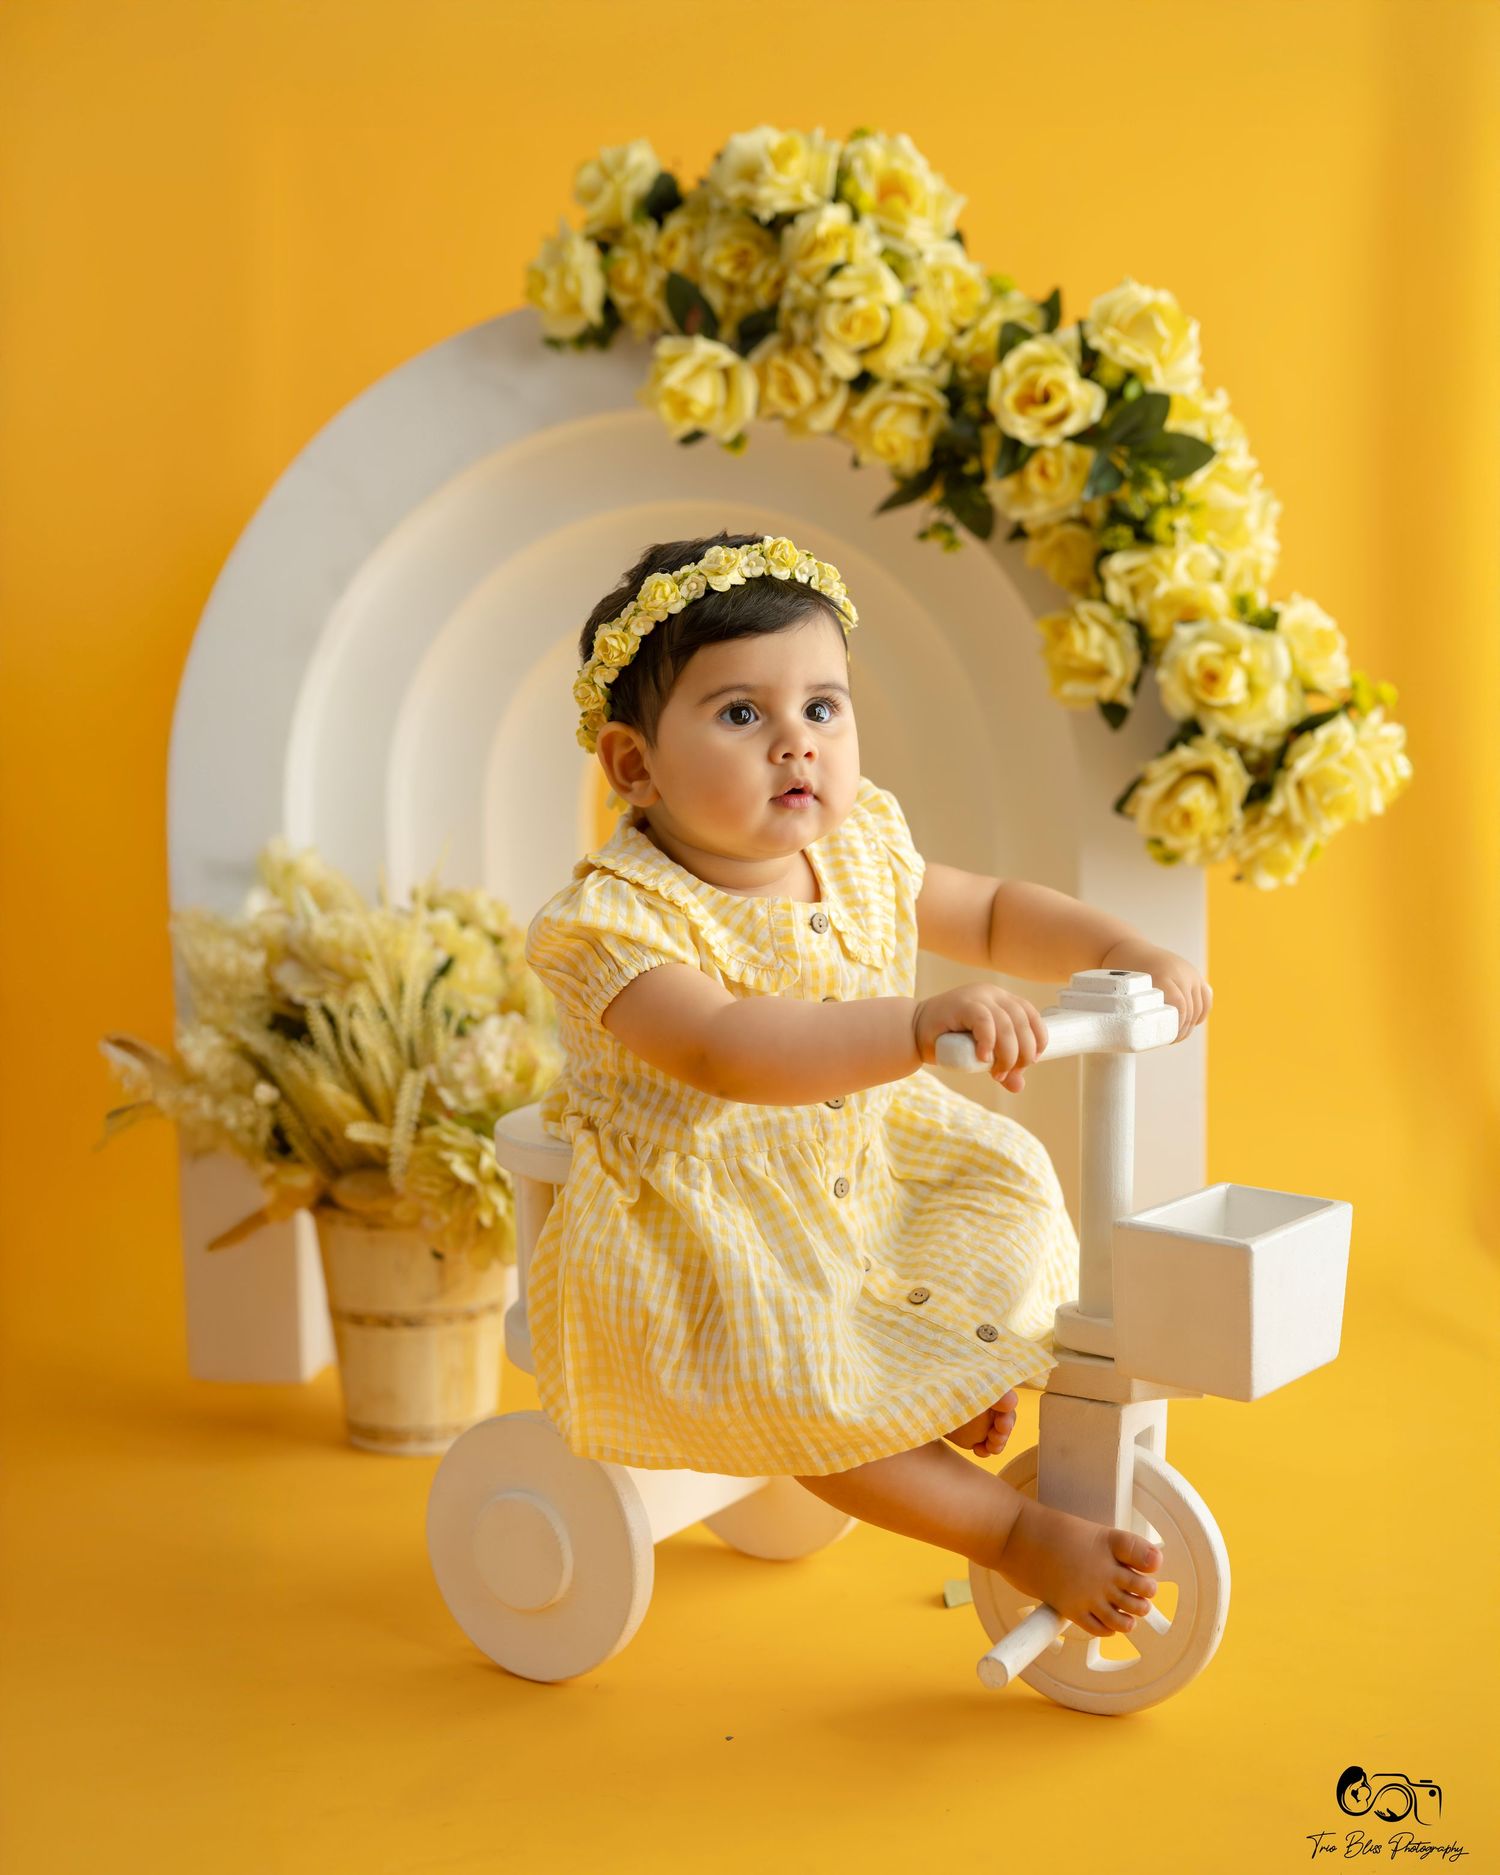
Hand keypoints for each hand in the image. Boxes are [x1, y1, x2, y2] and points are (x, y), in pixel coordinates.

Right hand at [913, 983, 1048, 1092]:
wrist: (912, 1034)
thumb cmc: (947, 1042)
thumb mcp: (980, 1054)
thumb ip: (1000, 1066)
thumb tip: (1018, 1086)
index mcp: (1002, 1000)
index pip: (1032, 1016)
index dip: (1038, 1040)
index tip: (1031, 1062)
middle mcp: (993, 994)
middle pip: (1023, 1023)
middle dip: (1023, 1054)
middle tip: (1008, 1074)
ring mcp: (978, 997)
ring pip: (1007, 1025)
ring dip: (1008, 1055)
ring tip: (997, 1073)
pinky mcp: (963, 1004)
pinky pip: (985, 1022)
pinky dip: (989, 1043)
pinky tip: (983, 1058)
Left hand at [1100, 937, 1212, 1044]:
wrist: (1130, 949)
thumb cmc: (1123, 974)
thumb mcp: (1126, 989)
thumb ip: (1135, 1008)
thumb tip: (1136, 1037)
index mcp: (1161, 975)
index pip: (1179, 1006)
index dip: (1177, 1026)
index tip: (1167, 1038)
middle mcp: (1180, 972)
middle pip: (1190, 1009)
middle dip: (1183, 1029)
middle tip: (1171, 1040)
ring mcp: (1190, 973)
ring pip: (1200, 1006)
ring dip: (1191, 1024)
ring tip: (1178, 1034)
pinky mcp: (1195, 975)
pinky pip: (1206, 999)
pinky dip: (1201, 1014)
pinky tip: (1190, 1024)